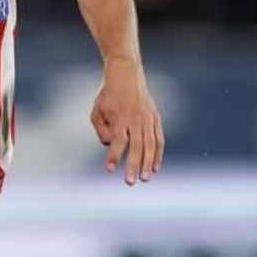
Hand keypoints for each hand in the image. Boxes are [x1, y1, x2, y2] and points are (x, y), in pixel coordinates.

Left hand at [89, 57, 163, 184]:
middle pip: (136, 146)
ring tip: (145, 179)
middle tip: (130, 182)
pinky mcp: (156, 118)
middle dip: (133, 165)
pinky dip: (158, 154)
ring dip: (148, 164)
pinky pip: (159, 139)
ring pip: (150, 145)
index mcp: (120, 117)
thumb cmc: (108, 95)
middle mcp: (136, 119)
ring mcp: (148, 118)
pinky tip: (155, 168)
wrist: (126, 74)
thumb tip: (110, 145)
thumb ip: (101, 130)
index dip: (114, 156)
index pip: (117, 141)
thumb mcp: (97, 110)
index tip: (109, 170)